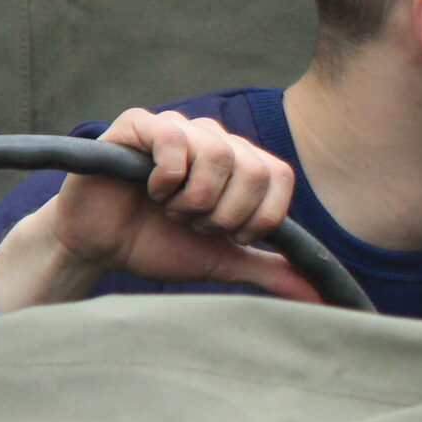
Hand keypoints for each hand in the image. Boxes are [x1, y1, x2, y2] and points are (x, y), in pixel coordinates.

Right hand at [0, 108, 319, 312]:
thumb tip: (320, 296)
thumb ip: (270, 270)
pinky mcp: (138, 124)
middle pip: (252, 168)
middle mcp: (214, 139)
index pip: (279, 176)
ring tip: (170, 209)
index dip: (259, 215)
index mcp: (240, 164)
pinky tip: (151, 190)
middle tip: (194, 224)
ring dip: (194, 199)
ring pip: (217, 154)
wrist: (100, 248)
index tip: (229, 236)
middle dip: (224, 214)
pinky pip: (174, 137)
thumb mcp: (223, 261)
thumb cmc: (159, 245)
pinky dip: (168, 176)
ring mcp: (178, 129)